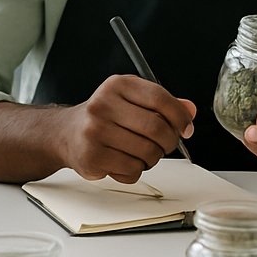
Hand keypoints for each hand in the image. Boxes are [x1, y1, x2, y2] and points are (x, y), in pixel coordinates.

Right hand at [58, 75, 195, 183]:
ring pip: (147, 152)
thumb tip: (190, 111)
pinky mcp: (93, 156)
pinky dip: (136, 170)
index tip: (186, 129)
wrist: (66, 132)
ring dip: (152, 158)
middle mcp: (104, 105)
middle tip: (165, 145)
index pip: (160, 98)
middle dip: (169, 142)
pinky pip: (132, 170)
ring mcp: (96, 131)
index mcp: (118, 85)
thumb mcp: (132, 100)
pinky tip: (124, 162)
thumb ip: (163, 104)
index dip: (180, 117)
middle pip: (157, 128)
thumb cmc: (104, 116)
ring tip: (139, 152)